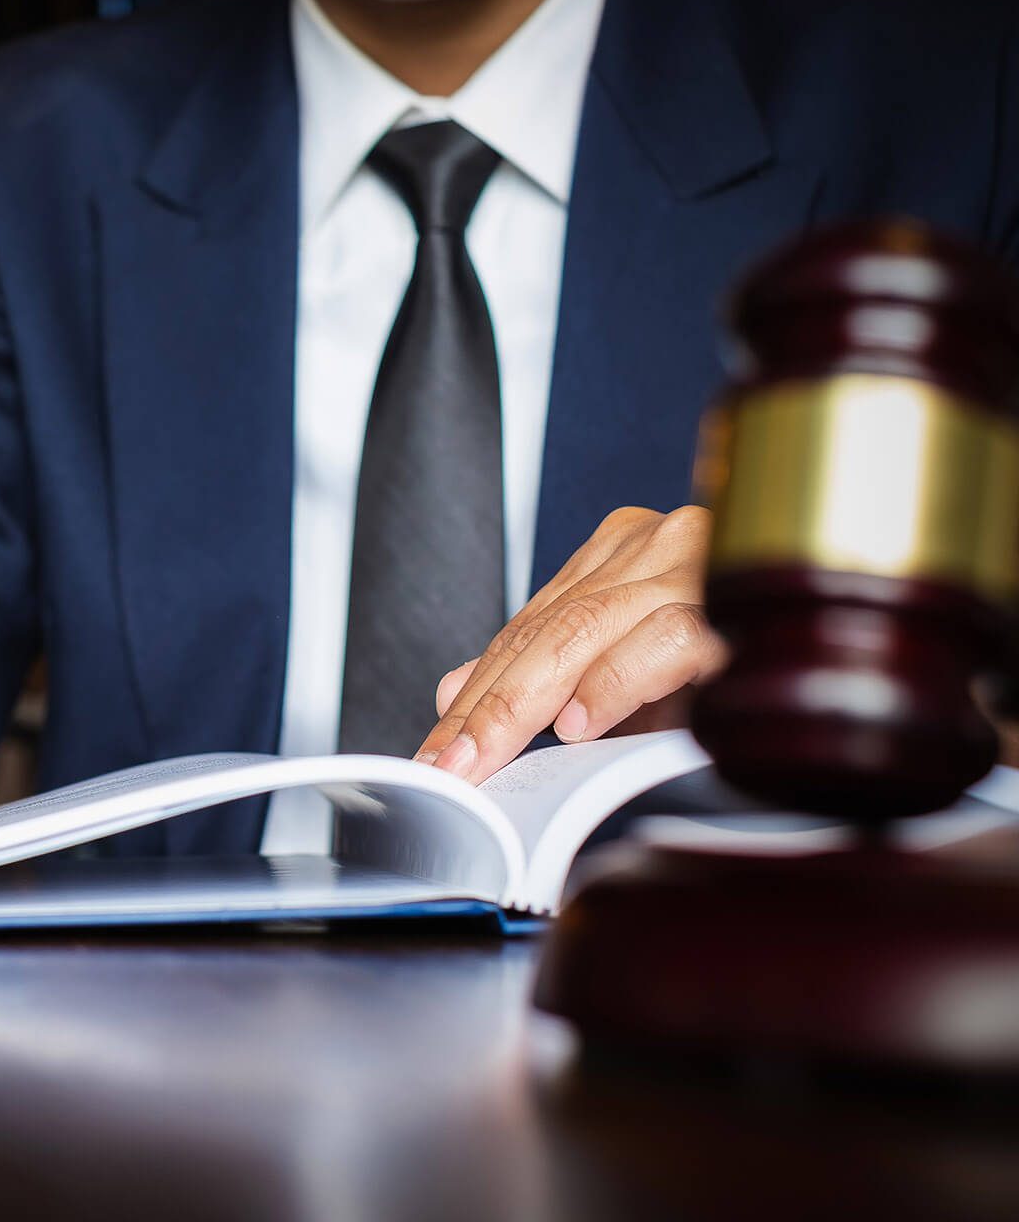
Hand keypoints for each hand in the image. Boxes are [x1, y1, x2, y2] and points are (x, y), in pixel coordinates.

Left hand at [413, 506, 727, 782]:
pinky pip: (666, 637)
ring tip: (487, 753)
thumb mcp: (636, 665)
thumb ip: (551, 672)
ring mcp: (702, 562)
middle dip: (489, 706)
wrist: (870, 641)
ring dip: (529, 702)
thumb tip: (456, 690)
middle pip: (549, 628)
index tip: (437, 746)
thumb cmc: (747, 655)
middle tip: (448, 763)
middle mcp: (660, 543)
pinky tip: (583, 724)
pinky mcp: (742, 600)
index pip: (531, 624)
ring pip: (588, 626)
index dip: (478, 689)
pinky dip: (617, 681)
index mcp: (629, 550)